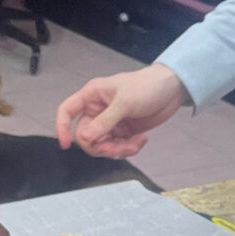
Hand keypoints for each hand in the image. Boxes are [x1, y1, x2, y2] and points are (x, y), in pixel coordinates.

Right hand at [56, 62, 185, 158]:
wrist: (172, 89)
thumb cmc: (148, 85)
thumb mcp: (125, 102)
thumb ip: (105, 121)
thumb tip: (85, 138)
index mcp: (92, 96)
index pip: (67, 111)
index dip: (62, 127)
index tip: (65, 144)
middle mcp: (98, 110)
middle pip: (85, 136)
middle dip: (100, 146)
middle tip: (115, 148)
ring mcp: (110, 122)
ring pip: (102, 145)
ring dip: (117, 150)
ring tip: (134, 145)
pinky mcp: (123, 131)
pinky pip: (117, 147)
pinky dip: (128, 149)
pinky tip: (141, 141)